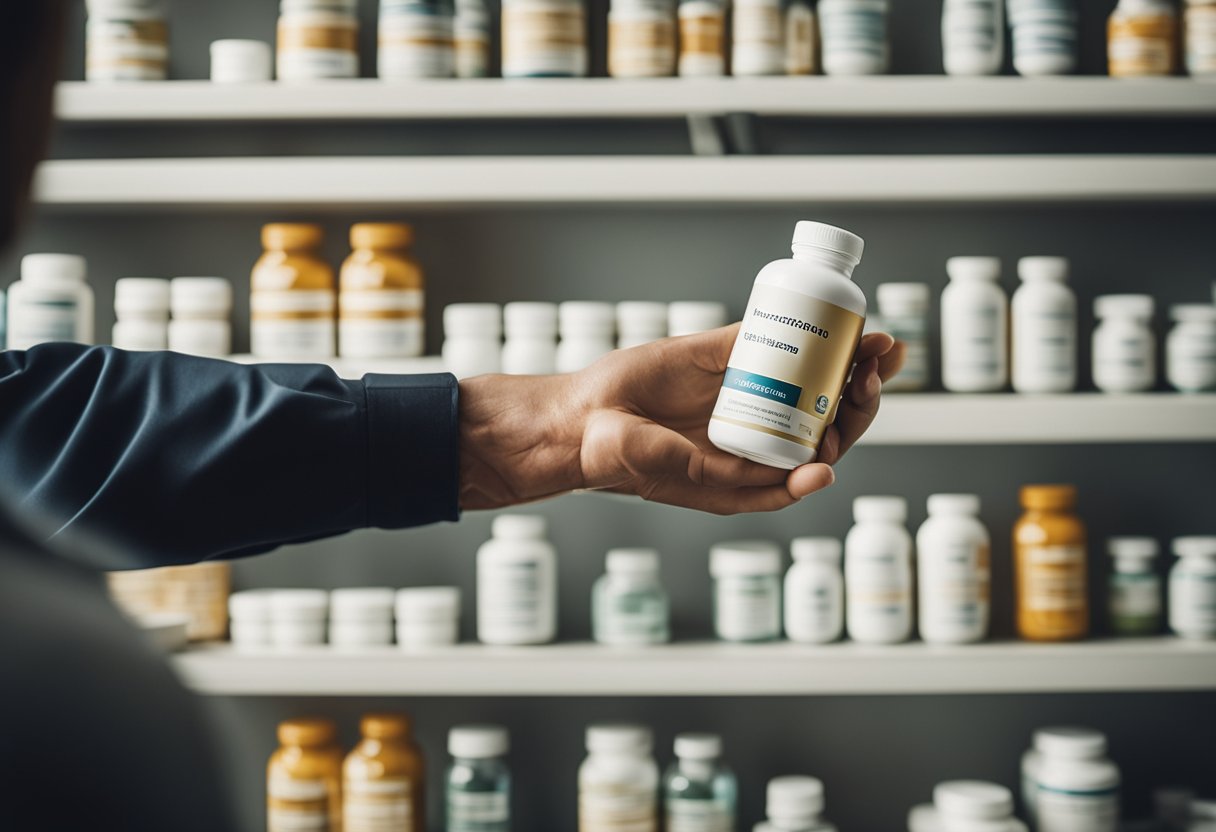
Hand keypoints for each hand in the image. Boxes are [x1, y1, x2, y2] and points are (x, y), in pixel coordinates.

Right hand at [459, 324, 904, 514]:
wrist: (578, 420)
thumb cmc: (620, 459)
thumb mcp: (680, 473)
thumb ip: (740, 478)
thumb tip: (819, 476)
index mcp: (749, 470)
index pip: (812, 456)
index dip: (841, 436)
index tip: (850, 416)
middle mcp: (753, 430)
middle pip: (822, 414)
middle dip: (858, 393)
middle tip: (877, 367)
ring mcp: (740, 389)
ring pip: (807, 374)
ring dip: (845, 361)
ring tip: (877, 342)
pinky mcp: (720, 355)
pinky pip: (767, 338)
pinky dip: (799, 327)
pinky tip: (829, 315)